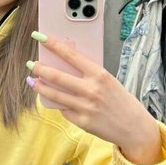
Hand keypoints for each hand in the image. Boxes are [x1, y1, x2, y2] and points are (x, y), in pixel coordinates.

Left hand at [27, 34, 162, 164]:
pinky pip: (63, 109)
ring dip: (40, 87)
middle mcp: (91, 90)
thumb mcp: (108, 80)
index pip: (71, 56)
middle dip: (40, 68)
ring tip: (32, 81)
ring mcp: (85, 107)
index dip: (53, 45)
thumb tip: (64, 65)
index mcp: (99, 74)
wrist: (134, 127)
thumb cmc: (120, 100)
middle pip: (57, 76)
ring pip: (54, 95)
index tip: (40, 37)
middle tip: (31, 64)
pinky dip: (57, 103)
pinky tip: (52, 99)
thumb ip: (88, 73)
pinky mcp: (82, 121)